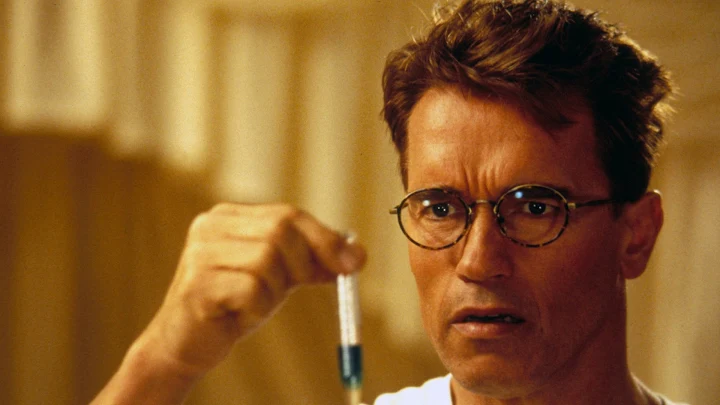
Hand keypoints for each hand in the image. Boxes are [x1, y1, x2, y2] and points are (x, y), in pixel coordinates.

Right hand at [145, 203, 364, 373]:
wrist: (186, 343)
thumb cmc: (235, 304)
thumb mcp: (279, 277)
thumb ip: (313, 261)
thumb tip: (357, 254)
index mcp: (230, 216)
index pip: (288, 214)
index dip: (324, 238)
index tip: (353, 263)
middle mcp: (211, 225)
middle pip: (281, 231)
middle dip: (302, 263)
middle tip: (294, 287)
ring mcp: (200, 253)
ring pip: (267, 260)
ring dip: (273, 291)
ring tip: (253, 304)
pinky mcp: (197, 284)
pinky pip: (251, 290)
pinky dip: (257, 308)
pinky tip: (238, 315)